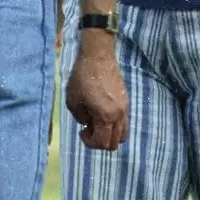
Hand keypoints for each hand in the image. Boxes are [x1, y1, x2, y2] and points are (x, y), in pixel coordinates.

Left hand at [65, 34, 128, 150]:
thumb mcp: (73, 101)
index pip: (102, 143)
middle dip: (100, 141)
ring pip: (123, 134)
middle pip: (115, 143)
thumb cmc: (82, 78)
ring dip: (109, 135)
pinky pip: (124, 122)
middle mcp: (119, 114)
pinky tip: (103, 114)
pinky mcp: (126, 101)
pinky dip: (115, 126)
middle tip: (89, 129)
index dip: (90, 142)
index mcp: (105, 115)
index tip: (81, 131)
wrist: (98, 57)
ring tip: (98, 124)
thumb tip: (88, 123)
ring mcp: (125, 108)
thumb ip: (81, 118)